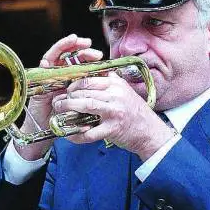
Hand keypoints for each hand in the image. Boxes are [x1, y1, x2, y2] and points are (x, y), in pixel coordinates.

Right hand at [14, 34, 102, 161]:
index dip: (88, 55)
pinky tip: (47, 61)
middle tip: (88, 43)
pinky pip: (41, 69)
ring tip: (73, 39)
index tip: (99, 55)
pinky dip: (45, 63)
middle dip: (78, 45)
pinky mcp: (39, 81)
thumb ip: (91, 91)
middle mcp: (60, 72)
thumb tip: (108, 78)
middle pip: (68, 54)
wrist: (50, 126)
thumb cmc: (67, 114)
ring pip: (55, 55)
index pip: (80, 60)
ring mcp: (49, 74)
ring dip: (63, 46)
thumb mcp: (82, 102)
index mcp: (72, 75)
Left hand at [51, 72, 173, 159]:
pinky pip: (90, 131)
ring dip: (69, 108)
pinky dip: (78, 133)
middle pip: (85, 91)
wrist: (150, 132)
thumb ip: (109, 82)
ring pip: (86, 106)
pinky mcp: (113, 129)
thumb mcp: (124, 90)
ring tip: (59, 110)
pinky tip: (69, 134)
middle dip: (68, 96)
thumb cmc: (134, 111)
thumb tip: (91, 75)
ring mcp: (114, 111)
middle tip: (59, 101)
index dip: (74, 84)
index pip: (89, 79)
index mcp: (116, 84)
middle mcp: (115, 95)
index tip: (67, 90)